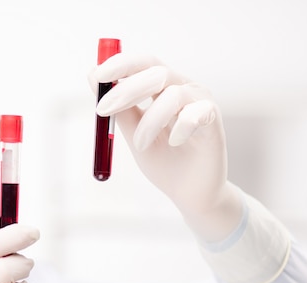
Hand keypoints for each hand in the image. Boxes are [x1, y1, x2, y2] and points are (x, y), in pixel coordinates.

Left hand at [90, 53, 241, 240]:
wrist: (189, 194)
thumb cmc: (164, 162)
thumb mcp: (133, 134)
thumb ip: (119, 108)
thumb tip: (92, 76)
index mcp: (164, 88)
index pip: (143, 64)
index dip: (120, 64)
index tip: (97, 75)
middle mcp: (184, 88)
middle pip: (156, 72)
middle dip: (126, 89)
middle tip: (103, 110)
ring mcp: (201, 102)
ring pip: (172, 95)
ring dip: (148, 122)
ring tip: (140, 145)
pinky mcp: (214, 120)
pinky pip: (194, 114)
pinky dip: (178, 129)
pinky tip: (174, 143)